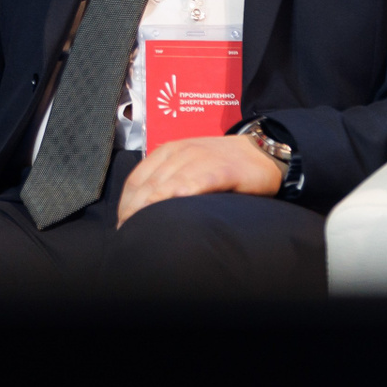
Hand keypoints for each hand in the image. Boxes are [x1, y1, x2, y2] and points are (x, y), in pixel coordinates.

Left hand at [116, 134, 281, 226]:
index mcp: (169, 151)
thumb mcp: (191, 165)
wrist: (264, 151)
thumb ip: (170, 178)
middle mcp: (181, 152)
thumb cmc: (224, 165)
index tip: (122, 226)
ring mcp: (201, 158)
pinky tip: (172, 212)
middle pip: (148, 185)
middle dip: (135, 212)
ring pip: (167, 185)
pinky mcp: (222, 169)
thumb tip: (145, 209)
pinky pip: (196, 182)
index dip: (126, 204)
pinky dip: (181, 195)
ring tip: (144, 232)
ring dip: (151, 210)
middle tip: (129, 236)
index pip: (137, 179)